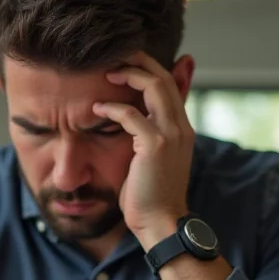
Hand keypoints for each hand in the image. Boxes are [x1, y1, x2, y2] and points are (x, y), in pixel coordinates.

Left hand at [93, 52, 194, 249]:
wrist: (161, 223)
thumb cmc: (150, 195)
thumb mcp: (151, 159)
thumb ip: (145, 135)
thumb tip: (133, 119)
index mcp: (181, 128)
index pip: (170, 83)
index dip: (148, 67)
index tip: (124, 62)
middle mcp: (181, 127)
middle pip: (164, 77)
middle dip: (138, 61)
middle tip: (112, 57)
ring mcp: (171, 134)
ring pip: (154, 86)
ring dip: (128, 75)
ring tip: (106, 74)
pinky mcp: (155, 146)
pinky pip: (132, 115)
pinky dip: (112, 108)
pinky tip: (97, 110)